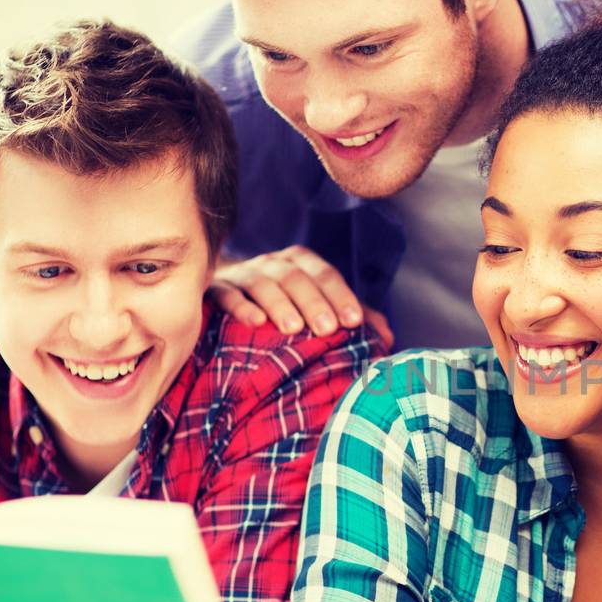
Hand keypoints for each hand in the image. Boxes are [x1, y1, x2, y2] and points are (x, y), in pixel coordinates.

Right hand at [211, 245, 393, 346]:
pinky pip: (227, 294)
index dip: (341, 296)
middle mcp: (272, 264)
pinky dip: (240, 306)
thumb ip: (349, 317)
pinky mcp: (216, 289)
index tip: (354, 322)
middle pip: (296, 277)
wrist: (226, 295)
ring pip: (263, 282)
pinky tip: (254, 321)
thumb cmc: (283, 306)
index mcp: (300, 264)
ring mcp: (243, 274)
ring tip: (293, 328)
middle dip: (314, 302)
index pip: (324, 274)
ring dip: (280, 304)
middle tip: (327, 329)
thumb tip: (386, 337)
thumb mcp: (317, 307)